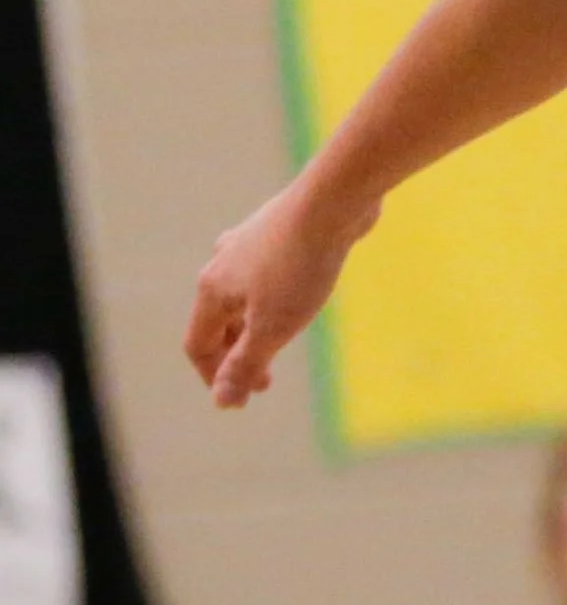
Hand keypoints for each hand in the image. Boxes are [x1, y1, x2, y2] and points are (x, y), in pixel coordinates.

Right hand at [183, 177, 373, 406]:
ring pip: (241, 297)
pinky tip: (297, 299)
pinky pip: (264, 276)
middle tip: (266, 381)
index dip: (214, 377)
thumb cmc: (300, 268)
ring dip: (254, 327)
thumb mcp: (272, 327)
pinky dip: (271, 300)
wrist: (331, 203)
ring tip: (281, 342)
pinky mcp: (277, 233)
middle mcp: (221, 263)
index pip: (197, 344)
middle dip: (238, 355)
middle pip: (218, 321)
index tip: (243, 399)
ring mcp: (248, 244)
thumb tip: (221, 401)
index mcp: (211, 288)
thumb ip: (245, 364)